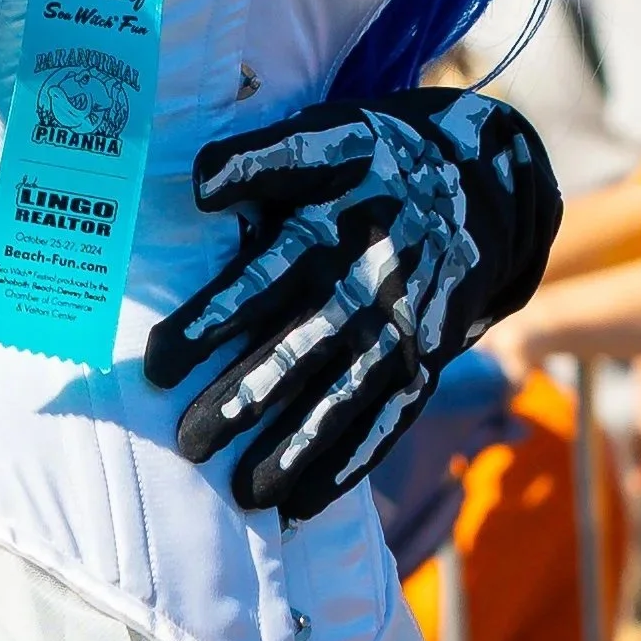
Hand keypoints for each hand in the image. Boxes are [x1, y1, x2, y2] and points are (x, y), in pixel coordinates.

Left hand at [142, 89, 558, 521]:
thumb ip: (260, 159)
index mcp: (332, 227)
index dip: (209, 322)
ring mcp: (401, 329)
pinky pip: (387, 421)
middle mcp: (367, 284)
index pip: (260, 281)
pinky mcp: (426, 359)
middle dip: (242, 401)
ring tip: (243, 492)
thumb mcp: (327, 135)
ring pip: (342, 397)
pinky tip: (304, 505)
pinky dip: (348, 465)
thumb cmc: (378, 159)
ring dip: (294, 448)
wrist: (482, 179)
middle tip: (187, 443)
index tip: (158, 363)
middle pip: (299, 351)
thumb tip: (198, 184)